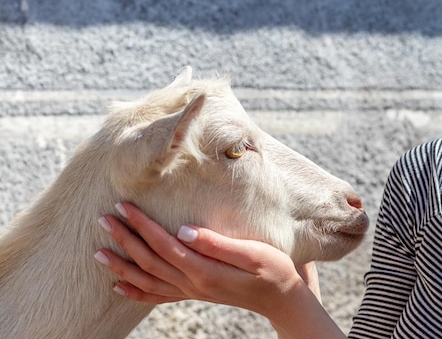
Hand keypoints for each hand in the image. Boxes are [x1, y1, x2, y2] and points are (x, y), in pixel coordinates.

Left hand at [95, 202, 310, 315]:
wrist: (281, 297)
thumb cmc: (271, 268)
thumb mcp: (251, 252)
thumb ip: (216, 243)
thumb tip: (183, 230)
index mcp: (204, 269)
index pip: (164, 244)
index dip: (142, 225)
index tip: (123, 206)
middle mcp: (193, 283)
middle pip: (149, 261)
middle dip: (124, 239)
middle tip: (102, 219)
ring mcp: (192, 291)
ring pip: (148, 280)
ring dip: (122, 266)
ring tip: (97, 253)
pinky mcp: (195, 293)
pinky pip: (158, 297)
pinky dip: (136, 292)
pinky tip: (119, 286)